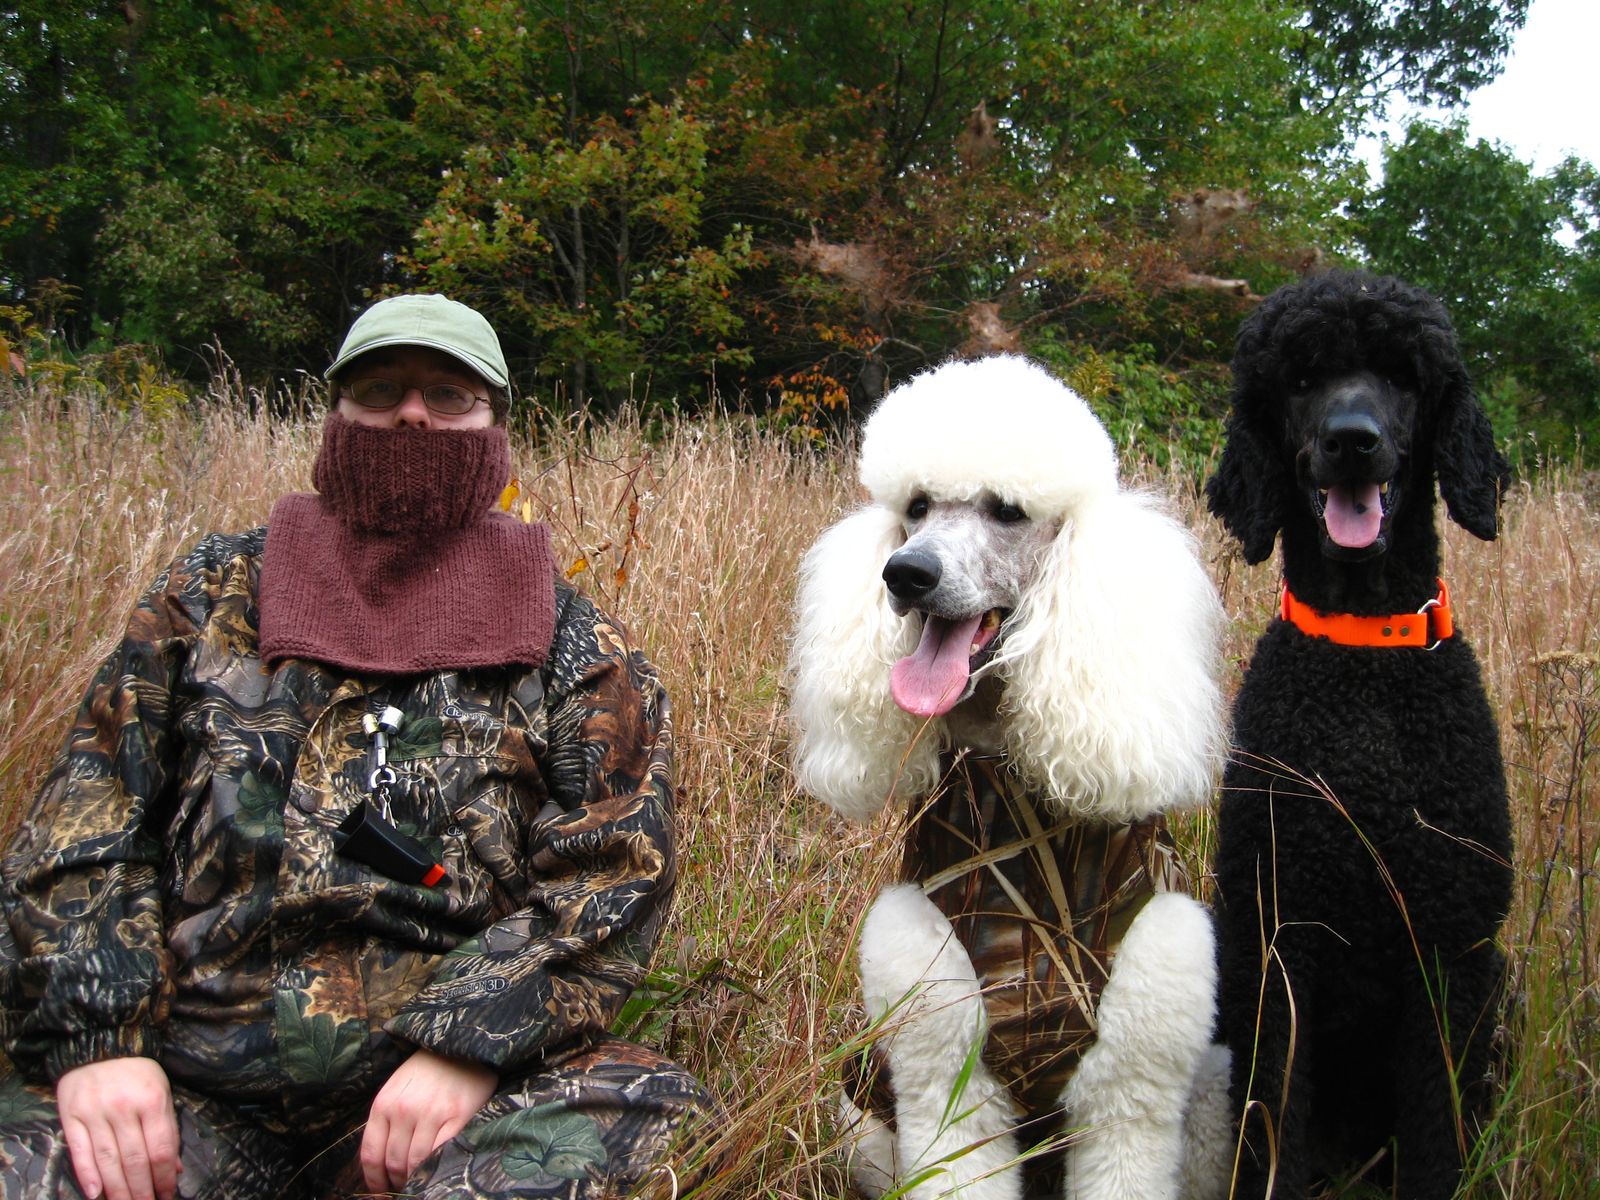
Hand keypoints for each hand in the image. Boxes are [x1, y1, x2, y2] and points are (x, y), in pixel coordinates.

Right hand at [55, 1057, 180, 1199]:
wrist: (101, 1043)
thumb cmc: (138, 1072)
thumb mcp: (162, 1092)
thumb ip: (168, 1129)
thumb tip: (174, 1168)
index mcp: (152, 1101)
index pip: (161, 1149)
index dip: (165, 1177)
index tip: (168, 1194)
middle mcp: (123, 1109)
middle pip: (134, 1160)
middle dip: (142, 1190)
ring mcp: (95, 1113)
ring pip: (108, 1161)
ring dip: (118, 1190)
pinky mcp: (71, 1117)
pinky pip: (79, 1151)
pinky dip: (87, 1175)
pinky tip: (96, 1193)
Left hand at [361, 1048, 497, 1192]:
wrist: (462, 1044)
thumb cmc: (428, 1067)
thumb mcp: (397, 1087)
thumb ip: (387, 1119)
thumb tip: (381, 1160)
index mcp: (384, 1103)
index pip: (371, 1153)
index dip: (373, 1179)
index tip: (379, 1190)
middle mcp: (404, 1110)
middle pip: (393, 1162)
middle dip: (395, 1181)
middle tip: (401, 1188)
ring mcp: (431, 1113)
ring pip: (415, 1162)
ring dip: (414, 1179)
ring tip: (417, 1182)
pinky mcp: (457, 1116)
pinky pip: (441, 1153)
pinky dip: (435, 1167)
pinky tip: (434, 1170)